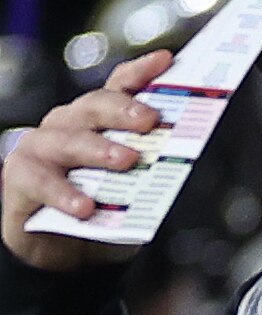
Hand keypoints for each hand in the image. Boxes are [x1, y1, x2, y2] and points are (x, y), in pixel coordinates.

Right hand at [1, 51, 169, 271]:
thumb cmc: (104, 209)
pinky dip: (65, 193)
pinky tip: (86, 206)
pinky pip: (41, 180)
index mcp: (98, 119)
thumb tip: (187, 158)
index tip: (166, 61)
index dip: (141, 72)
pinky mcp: (20, 177)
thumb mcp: (138, 187)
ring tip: (127, 161)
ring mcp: (41, 148)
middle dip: (124, 109)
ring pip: (68, 139)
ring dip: (99, 149)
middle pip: (94, 106)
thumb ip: (154, 168)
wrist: (66, 253)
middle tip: (150, 120)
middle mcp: (68, 125)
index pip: (119, 87)